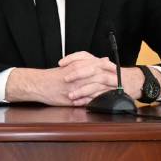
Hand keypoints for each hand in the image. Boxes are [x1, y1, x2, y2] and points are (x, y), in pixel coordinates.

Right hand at [5, 55, 120, 105]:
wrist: (39, 84)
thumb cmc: (53, 76)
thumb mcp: (70, 65)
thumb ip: (87, 62)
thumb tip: (104, 59)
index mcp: (76, 67)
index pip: (97, 65)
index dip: (109, 67)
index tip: (117, 69)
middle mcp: (77, 77)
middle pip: (98, 76)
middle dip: (110, 78)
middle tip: (120, 80)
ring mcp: (75, 88)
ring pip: (94, 88)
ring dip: (105, 89)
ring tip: (115, 91)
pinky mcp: (71, 99)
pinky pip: (86, 100)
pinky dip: (95, 99)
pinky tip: (103, 100)